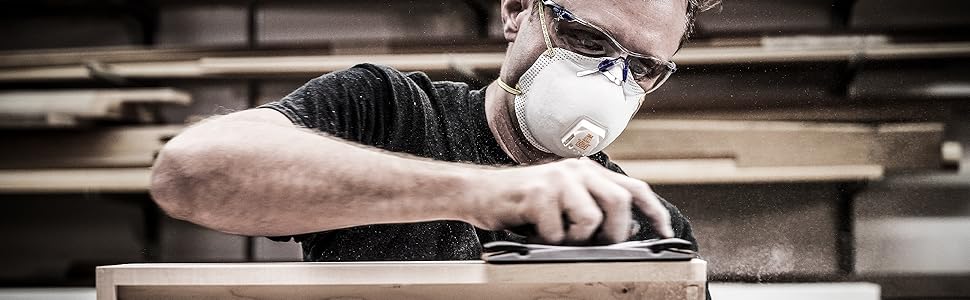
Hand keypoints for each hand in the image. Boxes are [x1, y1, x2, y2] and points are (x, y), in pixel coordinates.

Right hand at [464, 158, 673, 244]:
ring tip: (557, 234)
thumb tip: (627, 230)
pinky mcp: (537, 193)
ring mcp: (557, 179)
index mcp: (586, 170)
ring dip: (577, 238)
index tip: (665, 231)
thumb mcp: (564, 200)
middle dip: (614, 232)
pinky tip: (536, 230)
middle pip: (619, 202)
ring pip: (592, 218)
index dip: (654, 210)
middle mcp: (576, 170)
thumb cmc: (522, 202)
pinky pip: (559, 231)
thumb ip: (593, 206)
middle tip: (598, 244)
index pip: (633, 187)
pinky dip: (549, 240)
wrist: (480, 192)